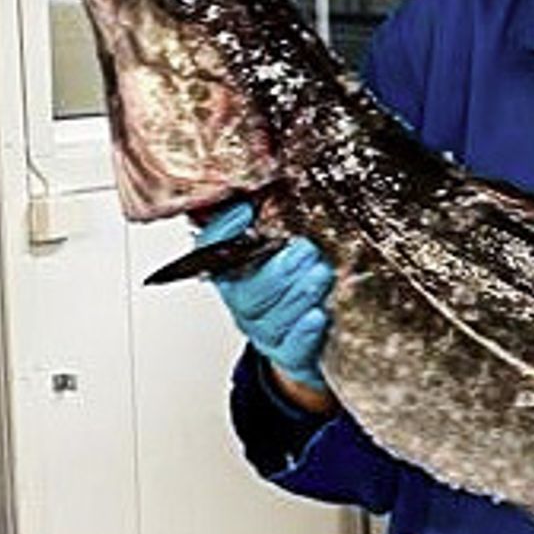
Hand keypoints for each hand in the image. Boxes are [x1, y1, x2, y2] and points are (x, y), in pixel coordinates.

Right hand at [200, 203, 333, 391]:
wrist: (311, 343)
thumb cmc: (299, 286)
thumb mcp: (283, 249)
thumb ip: (277, 219)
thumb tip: (275, 177)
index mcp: (235, 272)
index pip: (212, 251)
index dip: (224, 232)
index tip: (246, 210)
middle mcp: (245, 303)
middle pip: (247, 290)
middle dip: (278, 269)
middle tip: (306, 250)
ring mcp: (266, 332)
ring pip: (272, 318)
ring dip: (297, 294)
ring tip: (321, 274)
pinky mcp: (291, 356)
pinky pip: (292, 347)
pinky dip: (305, 332)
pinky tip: (318, 316)